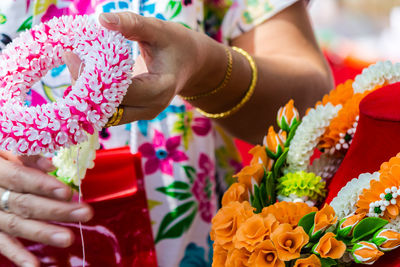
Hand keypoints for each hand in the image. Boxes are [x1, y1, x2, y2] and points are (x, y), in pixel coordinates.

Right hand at [0, 151, 92, 266]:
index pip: (20, 178)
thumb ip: (24, 156)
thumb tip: (50, 166)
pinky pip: (1, 244)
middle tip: (85, 213)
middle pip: (24, 204)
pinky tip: (35, 266)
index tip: (68, 193)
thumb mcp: (3, 147)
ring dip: (43, 233)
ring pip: (15, 225)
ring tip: (68, 238)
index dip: (44, 186)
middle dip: (56, 210)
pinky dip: (18, 256)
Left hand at [64, 11, 226, 123]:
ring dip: (87, 94)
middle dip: (85, 87)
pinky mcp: (135, 112)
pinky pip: (109, 111)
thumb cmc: (177, 44)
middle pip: (109, 109)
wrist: (191, 62)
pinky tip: (85, 75)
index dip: (93, 76)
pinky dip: (95, 96)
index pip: (119, 91)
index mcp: (160, 89)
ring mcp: (142, 113)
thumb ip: (131, 24)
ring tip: (75, 65)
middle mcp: (150, 108)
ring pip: (106, 114)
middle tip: (70, 58)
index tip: (72, 54)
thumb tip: (101, 19)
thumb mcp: (158, 30)